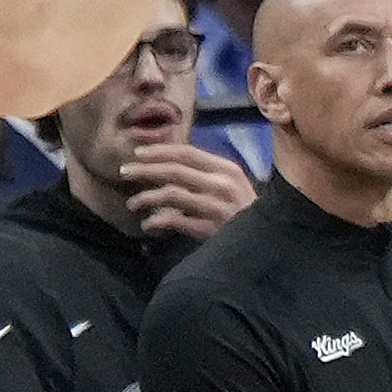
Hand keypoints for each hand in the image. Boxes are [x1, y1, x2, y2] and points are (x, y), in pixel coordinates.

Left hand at [117, 139, 260, 241]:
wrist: (267, 240)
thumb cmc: (245, 212)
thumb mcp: (231, 186)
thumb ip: (206, 175)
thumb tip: (170, 166)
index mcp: (226, 169)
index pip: (187, 152)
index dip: (159, 151)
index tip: (138, 153)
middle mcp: (222, 184)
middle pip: (174, 170)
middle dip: (144, 169)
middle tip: (124, 172)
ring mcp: (217, 207)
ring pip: (171, 194)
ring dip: (146, 197)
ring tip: (133, 203)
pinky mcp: (212, 229)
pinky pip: (176, 221)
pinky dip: (158, 221)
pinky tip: (148, 224)